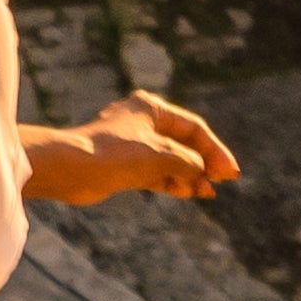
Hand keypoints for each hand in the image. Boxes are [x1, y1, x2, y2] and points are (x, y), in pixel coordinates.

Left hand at [25, 94, 238, 205]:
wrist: (71, 170)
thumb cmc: (113, 154)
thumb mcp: (160, 155)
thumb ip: (187, 162)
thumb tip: (203, 173)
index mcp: (151, 107)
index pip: (193, 128)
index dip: (214, 150)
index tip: (229, 172)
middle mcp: (143, 122)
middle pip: (183, 142)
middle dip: (203, 163)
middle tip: (223, 181)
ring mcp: (134, 145)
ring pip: (170, 160)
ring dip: (189, 175)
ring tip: (207, 192)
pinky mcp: (124, 165)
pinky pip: (156, 172)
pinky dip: (172, 182)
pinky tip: (188, 192)